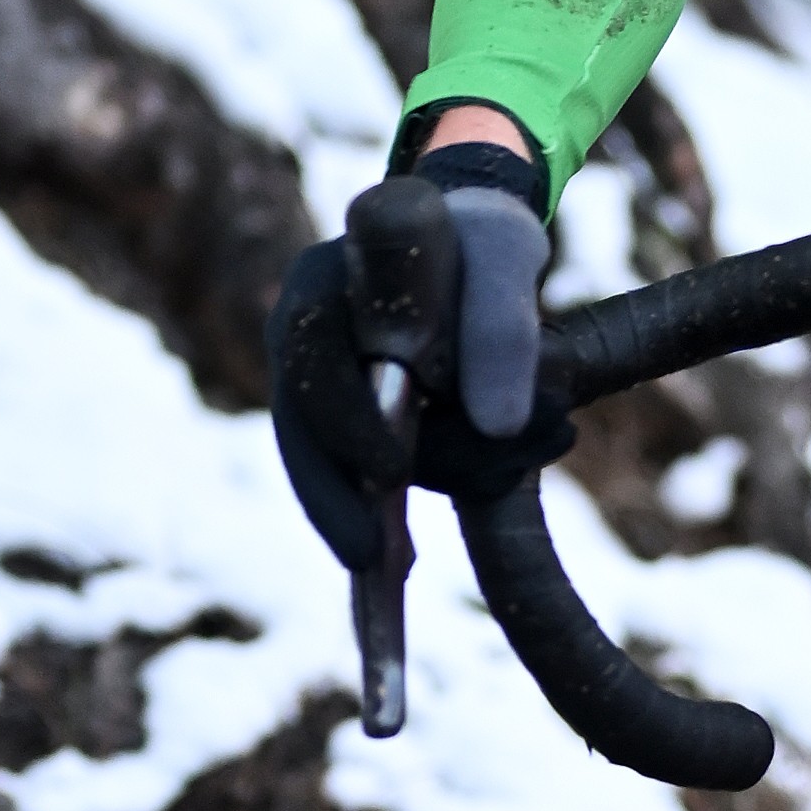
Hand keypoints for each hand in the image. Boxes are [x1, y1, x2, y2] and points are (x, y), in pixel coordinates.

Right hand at [269, 139, 559, 577]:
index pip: (318, 349)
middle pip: (303, 416)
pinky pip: (343, 469)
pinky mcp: (336, 414)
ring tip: (397, 565)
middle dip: (336, 493)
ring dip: (370, 508)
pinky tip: (393, 564)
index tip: (390, 470)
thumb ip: (503, 326)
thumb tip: (500, 422)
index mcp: (339, 267)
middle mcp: (308, 319)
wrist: (469, 249)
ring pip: (322, 454)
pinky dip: (375, 513)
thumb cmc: (485, 245)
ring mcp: (314, 370)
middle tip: (369, 556)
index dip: (350, 414)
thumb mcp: (507, 259)